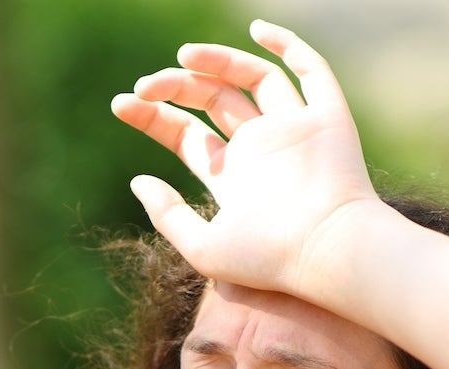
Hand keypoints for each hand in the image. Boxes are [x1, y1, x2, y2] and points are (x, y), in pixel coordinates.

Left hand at [111, 19, 381, 296]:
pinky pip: (311, 72)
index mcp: (232, 179)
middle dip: (175, 88)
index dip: (153, 117)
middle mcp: (261, 149)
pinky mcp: (327, 119)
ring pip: (253, 79)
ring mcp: (294, 130)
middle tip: (144, 85)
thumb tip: (137, 181)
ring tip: (183, 56)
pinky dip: (288, 46)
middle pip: (213, 101)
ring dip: (217, 60)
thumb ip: (168, 215)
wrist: (327, 253)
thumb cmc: (268, 259)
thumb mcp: (204, 246)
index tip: (121, 104)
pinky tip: (257, 30)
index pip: (187, 136)